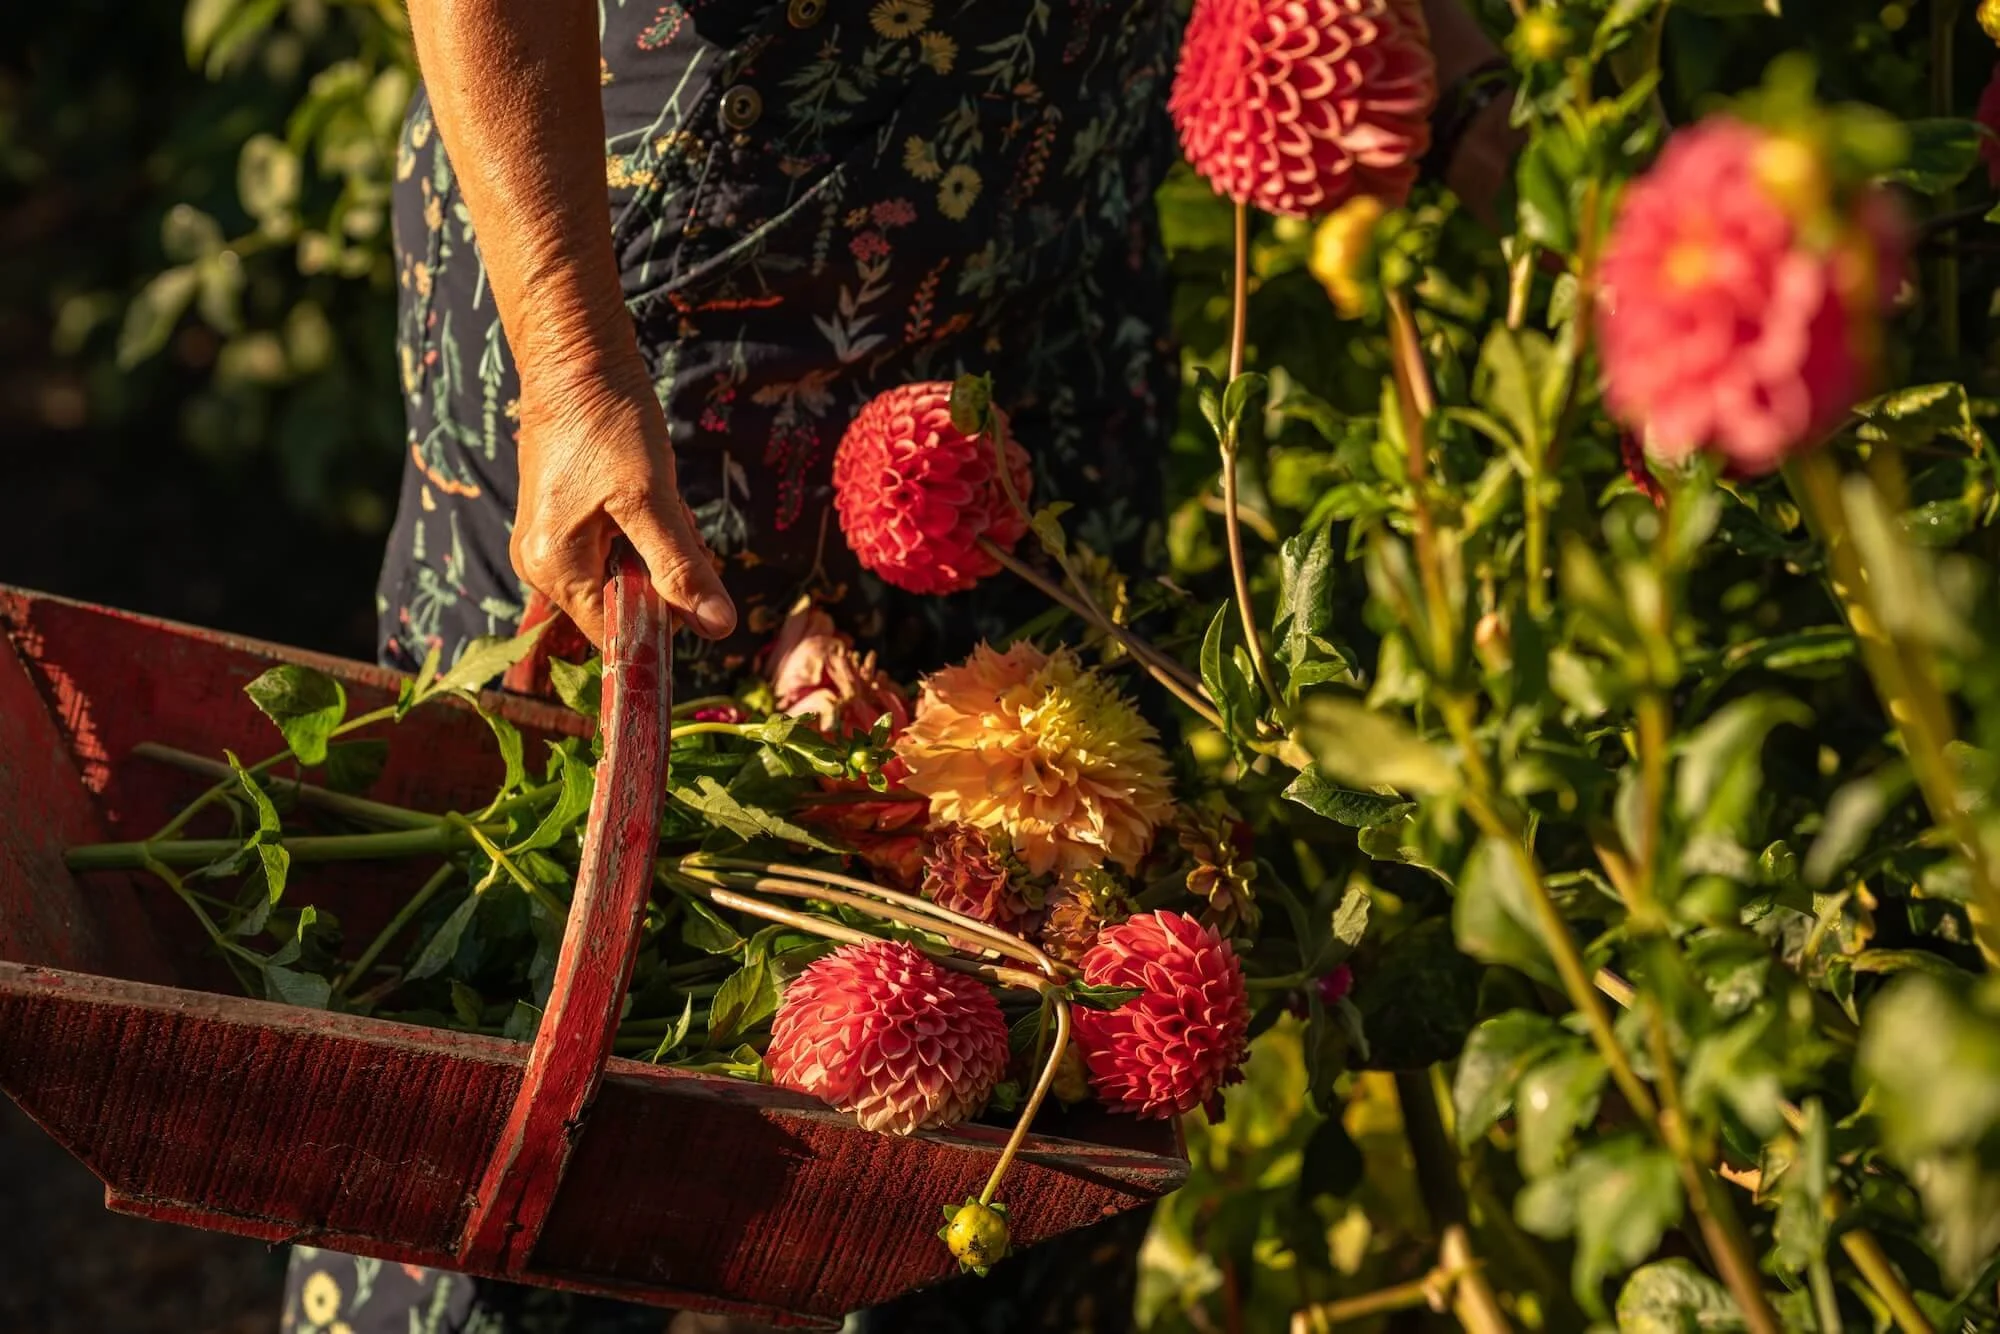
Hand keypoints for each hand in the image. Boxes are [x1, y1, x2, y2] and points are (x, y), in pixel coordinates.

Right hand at [511, 363, 736, 646]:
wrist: (576, 361)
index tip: (695, 586)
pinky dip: (644, 529)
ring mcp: (549, 545)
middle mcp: (542, 567)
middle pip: (625, 603)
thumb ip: (681, 567)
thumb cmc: (608, 425)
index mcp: (555, 570)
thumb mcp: (653, 500)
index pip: (616, 634)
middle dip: (663, 571)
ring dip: (658, 545)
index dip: (662, 624)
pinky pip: (616, 548)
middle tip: (671, 518)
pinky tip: (647, 492)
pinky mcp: (563, 523)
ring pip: (627, 573)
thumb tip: (717, 628)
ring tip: (657, 496)